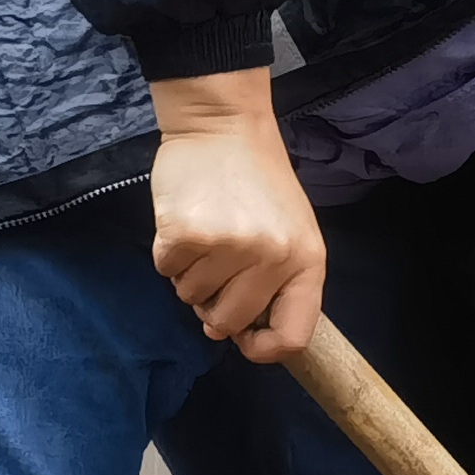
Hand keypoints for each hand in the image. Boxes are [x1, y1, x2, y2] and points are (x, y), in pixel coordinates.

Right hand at [147, 72, 324, 362]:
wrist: (223, 125)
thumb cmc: (258, 182)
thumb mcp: (291, 232)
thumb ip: (276, 284)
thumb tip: (236, 336)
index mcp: (307, 261)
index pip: (292, 337)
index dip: (263, 349)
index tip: (244, 338)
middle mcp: (272, 258)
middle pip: (230, 324)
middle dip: (213, 306)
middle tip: (216, 268)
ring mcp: (229, 246)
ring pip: (191, 298)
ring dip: (190, 274)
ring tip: (206, 233)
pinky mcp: (186, 234)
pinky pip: (166, 271)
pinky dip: (170, 255)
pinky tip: (186, 223)